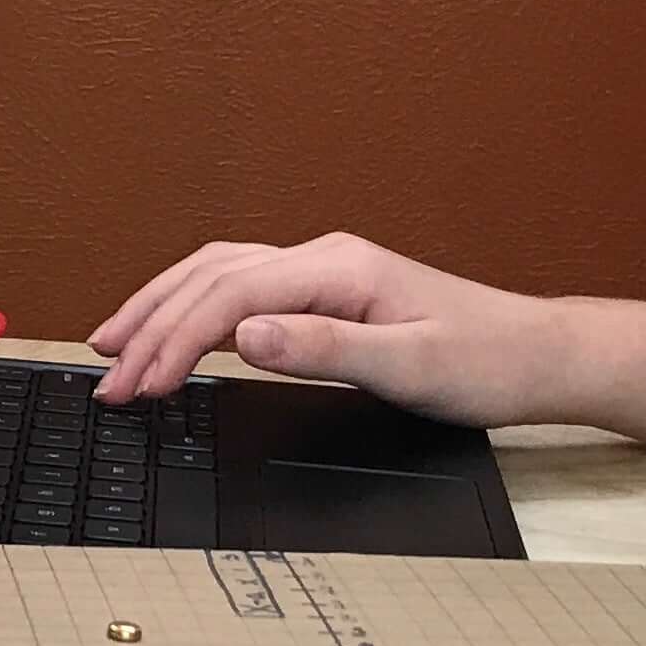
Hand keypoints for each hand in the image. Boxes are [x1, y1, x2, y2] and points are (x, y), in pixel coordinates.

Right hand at [85, 232, 557, 424]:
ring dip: (162, 309)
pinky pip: (242, 291)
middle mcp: (323, 259)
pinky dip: (196, 310)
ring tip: (114, 345)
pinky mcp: (326, 294)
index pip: (231, 299)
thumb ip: (325, 348)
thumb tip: (247, 336)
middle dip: (150, 326)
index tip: (140, 386)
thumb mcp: (411, 366)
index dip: (175, 342)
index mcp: (338, 268)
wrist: (537, 356)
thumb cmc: (487, 362)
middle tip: (107, 379)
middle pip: (210, 278)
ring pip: (218, 276)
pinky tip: (175, 334)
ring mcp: (323, 272)